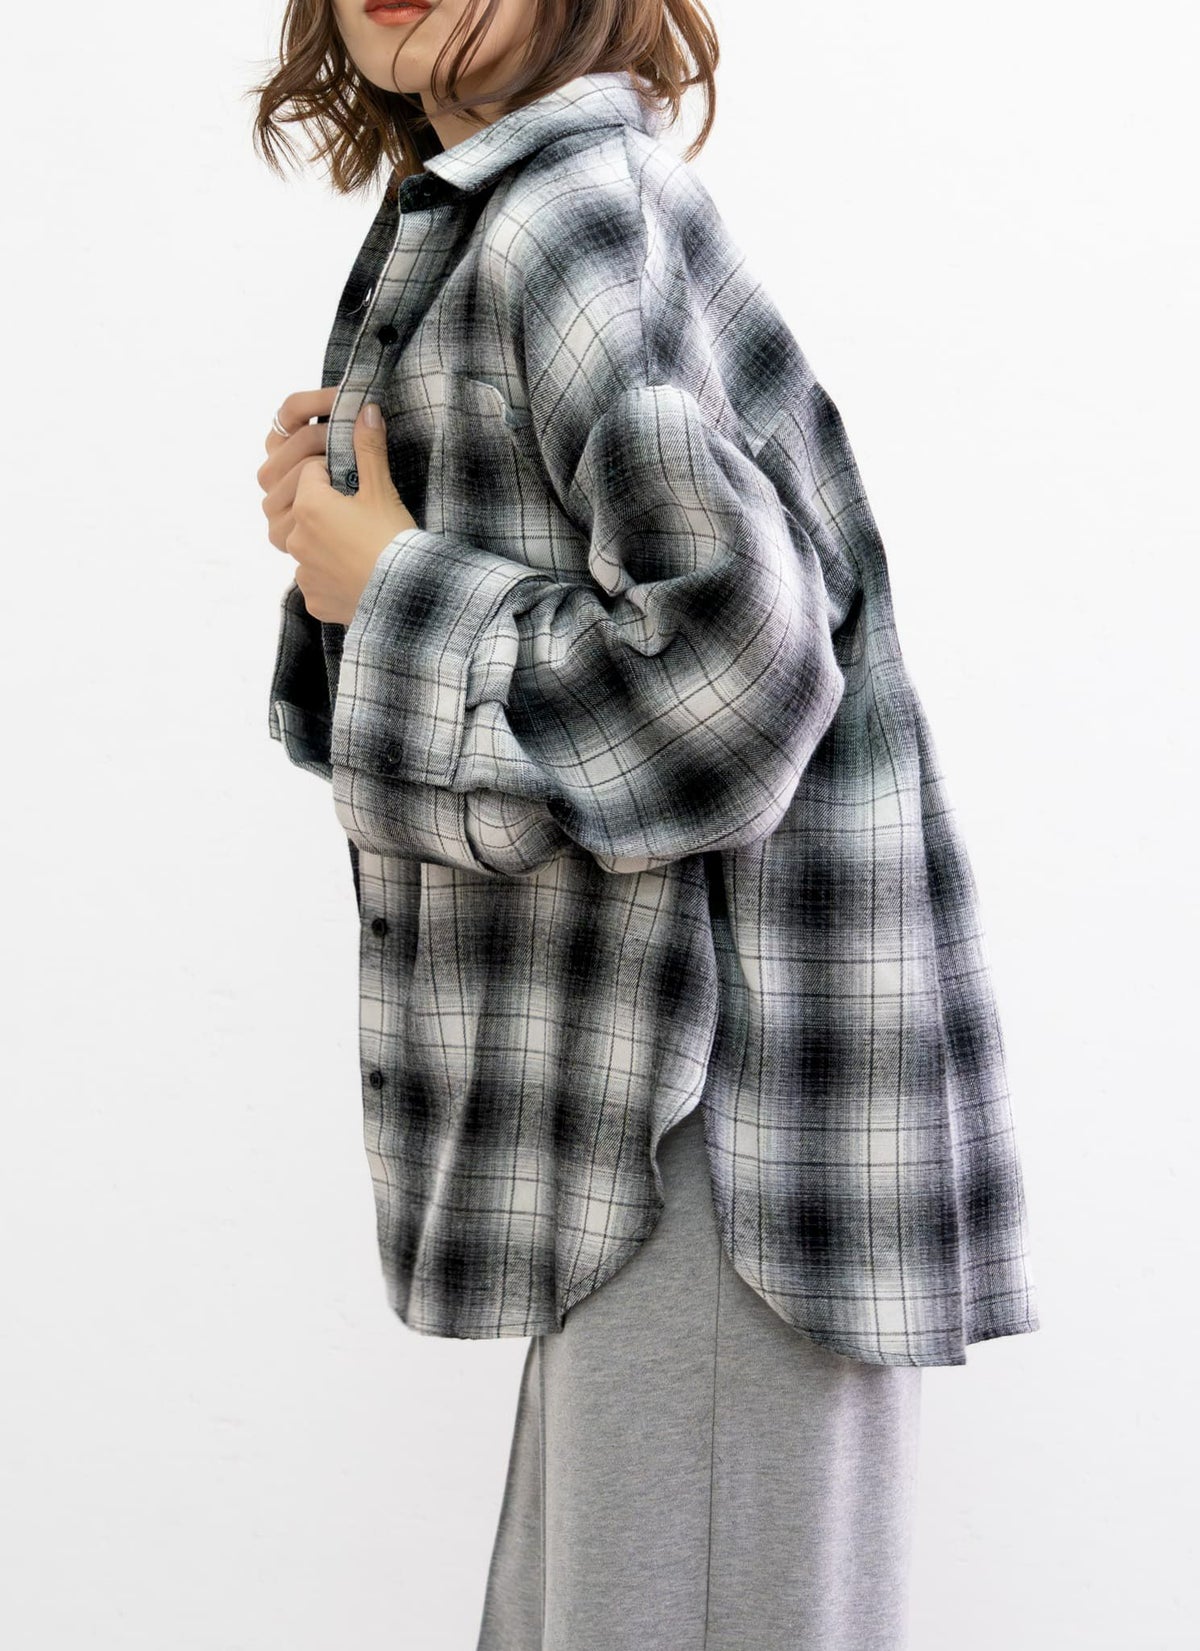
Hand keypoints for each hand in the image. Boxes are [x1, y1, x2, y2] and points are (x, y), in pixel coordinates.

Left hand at [258, 391, 416, 625]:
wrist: (405, 595)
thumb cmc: (394, 539)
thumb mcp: (383, 491)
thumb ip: (369, 449)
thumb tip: (367, 409)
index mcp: (309, 505)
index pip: (311, 473)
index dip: (335, 474)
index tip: (357, 485)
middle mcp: (295, 538)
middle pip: (304, 509)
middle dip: (324, 507)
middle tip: (358, 516)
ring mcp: (302, 571)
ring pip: (307, 546)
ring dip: (323, 542)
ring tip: (355, 545)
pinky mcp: (313, 598)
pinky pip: (315, 579)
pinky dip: (330, 575)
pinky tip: (355, 572)